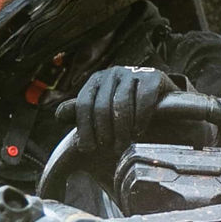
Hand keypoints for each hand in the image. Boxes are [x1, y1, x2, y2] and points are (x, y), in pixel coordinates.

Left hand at [57, 66, 178, 157]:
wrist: (162, 97)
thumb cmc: (128, 106)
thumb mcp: (103, 108)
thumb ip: (82, 112)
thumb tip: (59, 115)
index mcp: (96, 80)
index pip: (83, 104)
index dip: (84, 128)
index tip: (88, 148)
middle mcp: (112, 73)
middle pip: (102, 106)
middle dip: (104, 132)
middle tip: (109, 149)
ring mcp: (133, 72)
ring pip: (121, 104)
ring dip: (121, 129)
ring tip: (123, 144)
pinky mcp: (153, 76)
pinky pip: (143, 100)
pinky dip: (140, 119)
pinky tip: (138, 132)